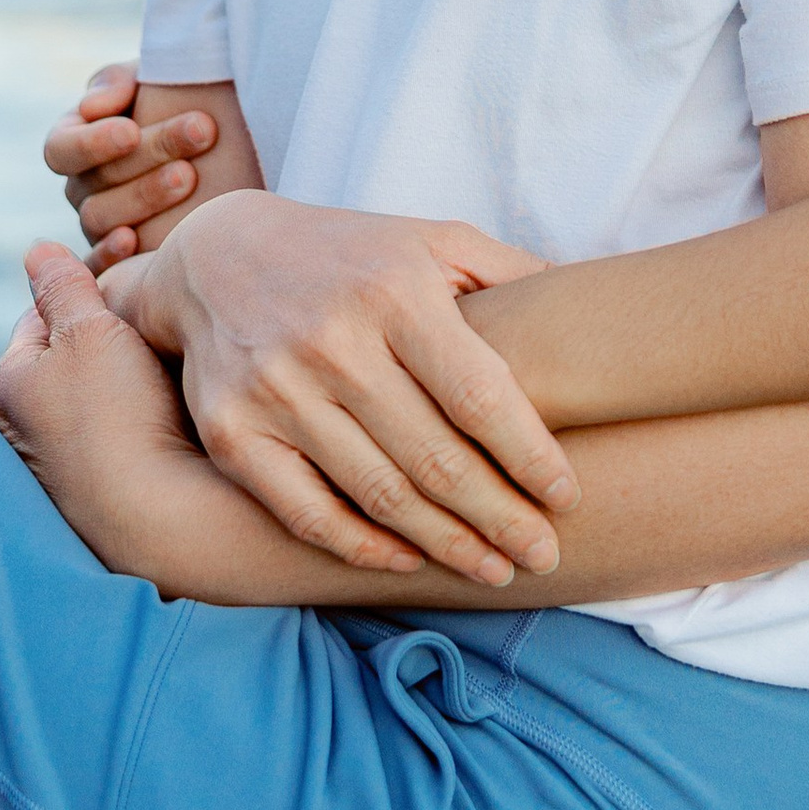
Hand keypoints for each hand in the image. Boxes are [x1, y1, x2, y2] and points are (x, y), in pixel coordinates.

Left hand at [0, 241, 202, 572]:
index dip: (89, 281)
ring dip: (136, 364)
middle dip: (113, 322)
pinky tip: (183, 396)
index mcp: (9, 386)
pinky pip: (130, 424)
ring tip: (174, 348)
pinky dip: (152, 404)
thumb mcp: (88, 332)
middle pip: (74, 350)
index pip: (44, 311)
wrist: (165, 520)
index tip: (133, 265)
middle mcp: (27, 429)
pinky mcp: (107, 488)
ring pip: (105, 387)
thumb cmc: (119, 419)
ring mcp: (67, 464)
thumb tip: (36, 250)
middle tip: (155, 307)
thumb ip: (64, 286)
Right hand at [44, 64, 251, 267]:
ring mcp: (99, 227)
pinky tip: (140, 243)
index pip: (61, 149)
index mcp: (76, 143)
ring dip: (146, 196)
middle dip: (150, 154)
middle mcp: (82, 188)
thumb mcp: (154, 79)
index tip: (131, 130)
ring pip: (101, 220)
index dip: (91, 142)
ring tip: (192, 176)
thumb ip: (118, 80)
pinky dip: (114, 257)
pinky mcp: (120, 262)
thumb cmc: (184, 101)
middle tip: (200, 132)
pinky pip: (100, 269)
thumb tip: (91, 107)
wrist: (230, 142)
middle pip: (94, 182)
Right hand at [104, 191, 580, 582]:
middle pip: (435, 458)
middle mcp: (334, 341)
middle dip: (500, 517)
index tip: (567, 498)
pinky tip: (407, 562)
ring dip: (445, 544)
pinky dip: (360, 548)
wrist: (216, 255)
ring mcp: (276, 390)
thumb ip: (508, 272)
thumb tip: (592, 309)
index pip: (478, 394)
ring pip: (379, 494)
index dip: (530, 456)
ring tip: (492, 570)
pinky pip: (306, 511)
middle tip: (543, 554)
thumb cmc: (350, 255)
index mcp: (394, 292)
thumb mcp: (431, 239)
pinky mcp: (231, 431)